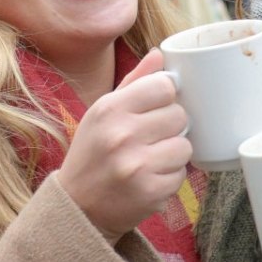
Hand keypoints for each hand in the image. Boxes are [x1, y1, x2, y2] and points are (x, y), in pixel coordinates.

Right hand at [54, 49, 190, 245]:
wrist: (76, 207)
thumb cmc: (93, 153)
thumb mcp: (103, 112)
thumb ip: (134, 82)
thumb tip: (159, 54)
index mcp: (110, 108)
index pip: (164, 86)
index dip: (165, 97)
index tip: (156, 108)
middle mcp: (122, 135)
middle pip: (180, 115)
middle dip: (171, 126)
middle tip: (152, 138)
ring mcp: (136, 165)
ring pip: (185, 146)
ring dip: (173, 153)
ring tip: (150, 159)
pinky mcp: (150, 192)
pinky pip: (181, 175)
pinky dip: (170, 177)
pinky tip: (149, 178)